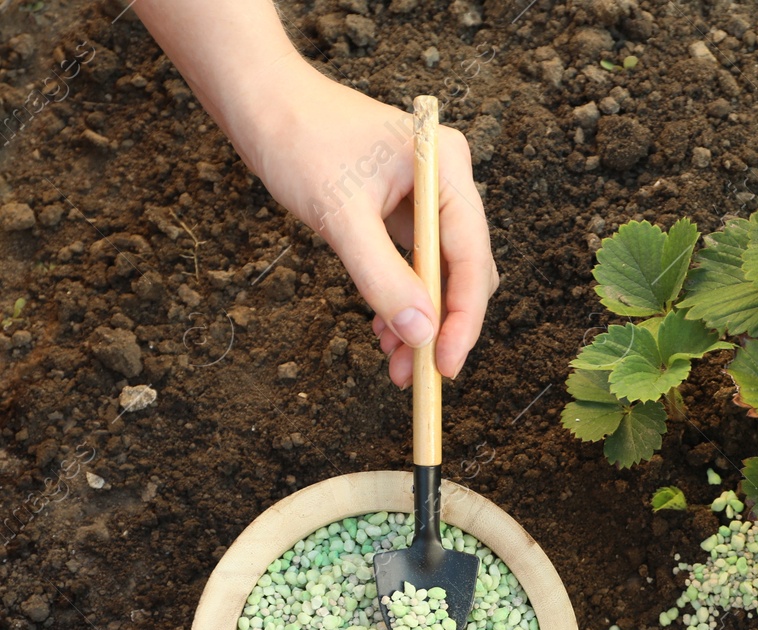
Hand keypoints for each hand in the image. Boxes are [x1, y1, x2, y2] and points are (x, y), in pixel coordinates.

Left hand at [235, 63, 498, 386]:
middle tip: (421, 371)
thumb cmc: (297, 138)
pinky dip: (402, 301)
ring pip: (440, 275)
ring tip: (397, 363)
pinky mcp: (403, 211)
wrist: (259, 103)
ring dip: (421, 320)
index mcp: (445, 166)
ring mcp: (426, 197)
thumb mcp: (339, 215)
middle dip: (442, 324)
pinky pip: (415, 267)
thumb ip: (382, 277)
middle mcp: (446, 180)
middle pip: (465, 270)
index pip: (470, 254)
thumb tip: (422, 334)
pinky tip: (384, 330)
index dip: (463, 315)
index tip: (447, 363)